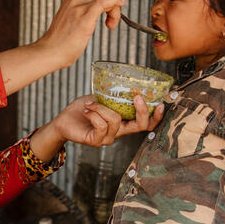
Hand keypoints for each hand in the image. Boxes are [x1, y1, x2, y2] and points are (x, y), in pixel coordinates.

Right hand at [32, 0, 125, 70]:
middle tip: (113, 13)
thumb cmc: (60, 42)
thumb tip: (95, 15)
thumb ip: (81, 13)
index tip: (109, 8)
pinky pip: (106, 1)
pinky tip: (113, 20)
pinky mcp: (85, 15)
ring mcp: (79, 5)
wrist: (49, 52)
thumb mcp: (71, 20)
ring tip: (110, 24)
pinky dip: (115, 6)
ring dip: (115, 9)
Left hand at [45, 95, 162, 147]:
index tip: (161, 103)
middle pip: (141, 126)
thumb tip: (126, 82)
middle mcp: (119, 132)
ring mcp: (109, 138)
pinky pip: (101, 125)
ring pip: (116, 120)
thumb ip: (113, 94)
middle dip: (142, 110)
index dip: (156, 116)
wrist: (63, 120)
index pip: (146, 123)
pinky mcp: (96, 141)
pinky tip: (87, 110)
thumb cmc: (83, 108)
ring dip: (102, 108)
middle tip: (136, 96)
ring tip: (90, 103)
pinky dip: (94, 113)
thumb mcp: (101, 98)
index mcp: (123, 121)